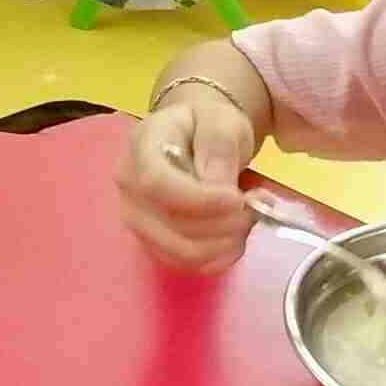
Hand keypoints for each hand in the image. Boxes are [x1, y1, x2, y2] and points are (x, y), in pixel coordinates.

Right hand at [115, 94, 255, 274]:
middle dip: (224, 224)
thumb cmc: (205, 124)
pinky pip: (189, 265)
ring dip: (225, 243)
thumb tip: (219, 187)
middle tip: (256, 206)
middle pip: (171, 226)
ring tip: (248, 218)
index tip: (237, 199)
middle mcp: (130, 190)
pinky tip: (235, 236)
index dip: (200, 200)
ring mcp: (140, 222)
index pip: (157, 184)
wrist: (194, 137)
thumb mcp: (219, 120)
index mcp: (140, 148)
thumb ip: (218, 146)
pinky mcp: (156, 244)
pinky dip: (220, 257)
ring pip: (182, 252)